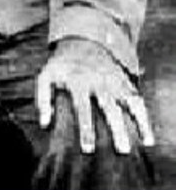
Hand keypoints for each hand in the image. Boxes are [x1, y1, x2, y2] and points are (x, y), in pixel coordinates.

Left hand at [37, 37, 153, 154]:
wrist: (83, 39)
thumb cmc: (62, 64)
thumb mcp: (46, 75)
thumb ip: (42, 98)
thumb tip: (45, 124)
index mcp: (78, 81)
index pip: (83, 107)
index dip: (87, 128)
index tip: (89, 149)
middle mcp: (99, 81)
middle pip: (110, 107)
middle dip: (117, 128)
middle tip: (122, 150)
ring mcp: (114, 80)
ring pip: (128, 102)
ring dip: (137, 121)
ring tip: (143, 143)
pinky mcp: (124, 81)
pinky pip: (137, 99)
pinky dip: (144, 116)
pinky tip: (147, 136)